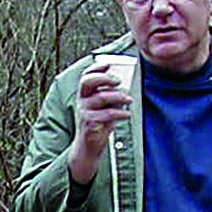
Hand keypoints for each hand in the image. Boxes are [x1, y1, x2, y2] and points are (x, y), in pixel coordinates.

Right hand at [68, 63, 132, 183]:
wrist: (89, 147)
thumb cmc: (99, 124)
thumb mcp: (105, 106)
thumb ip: (112, 95)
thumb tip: (126, 85)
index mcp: (85, 94)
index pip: (86, 75)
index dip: (96, 67)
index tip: (109, 64)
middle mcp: (82, 100)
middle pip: (88, 81)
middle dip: (104, 77)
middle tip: (119, 80)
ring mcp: (84, 111)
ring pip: (100, 97)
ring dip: (118, 96)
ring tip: (129, 99)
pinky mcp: (89, 123)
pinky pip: (106, 114)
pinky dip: (119, 113)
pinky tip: (127, 115)